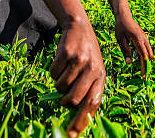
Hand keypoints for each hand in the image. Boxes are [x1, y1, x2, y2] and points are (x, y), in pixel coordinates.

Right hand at [50, 21, 105, 137]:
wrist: (80, 26)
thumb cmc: (85, 54)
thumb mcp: (92, 70)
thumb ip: (86, 89)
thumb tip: (72, 114)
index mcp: (101, 77)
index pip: (92, 105)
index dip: (81, 122)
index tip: (70, 136)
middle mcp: (93, 69)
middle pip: (74, 100)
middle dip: (65, 102)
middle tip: (62, 98)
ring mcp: (80, 61)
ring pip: (61, 87)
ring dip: (58, 84)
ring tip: (64, 74)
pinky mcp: (67, 53)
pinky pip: (53, 73)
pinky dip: (53, 72)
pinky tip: (60, 63)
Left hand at [114, 15, 153, 75]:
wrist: (124, 15)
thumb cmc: (120, 27)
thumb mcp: (120, 39)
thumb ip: (125, 51)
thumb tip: (129, 62)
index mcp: (138, 39)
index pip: (144, 55)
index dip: (144, 66)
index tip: (142, 74)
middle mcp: (144, 38)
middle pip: (149, 55)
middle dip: (146, 64)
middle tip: (142, 74)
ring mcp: (145, 37)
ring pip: (149, 51)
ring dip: (145, 59)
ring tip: (141, 68)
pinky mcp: (143, 37)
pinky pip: (146, 48)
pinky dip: (144, 54)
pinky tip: (138, 58)